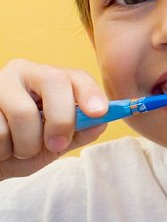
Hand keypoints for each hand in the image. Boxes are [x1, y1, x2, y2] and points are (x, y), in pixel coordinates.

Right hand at [0, 60, 108, 178]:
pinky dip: (3, 148)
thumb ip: (79, 132)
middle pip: (54, 81)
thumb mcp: (55, 144)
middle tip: (56, 146)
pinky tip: (0, 147)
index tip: (99, 113)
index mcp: (49, 80)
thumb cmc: (22, 149)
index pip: (76, 76)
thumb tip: (101, 121)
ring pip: (24, 112)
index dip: (90, 92)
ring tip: (17, 149)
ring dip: (26, 144)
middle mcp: (23, 72)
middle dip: (61, 120)